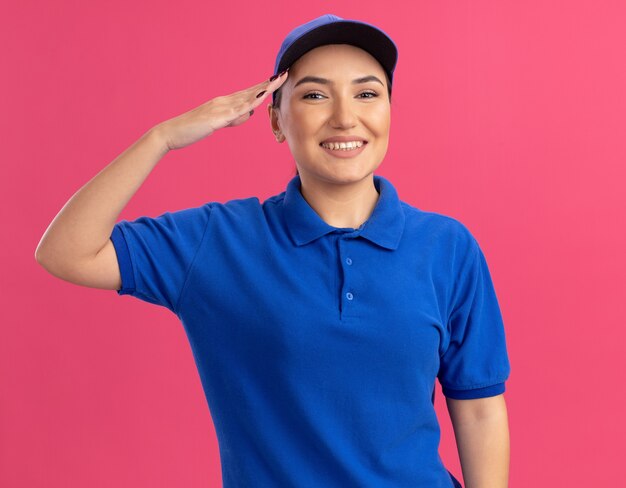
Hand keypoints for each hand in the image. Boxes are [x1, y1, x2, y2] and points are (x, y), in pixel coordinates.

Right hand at [155, 70, 288, 150]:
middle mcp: (223, 101)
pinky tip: (260, 98)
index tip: (278, 79)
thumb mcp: (218, 124)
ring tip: (278, 81)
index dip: (264, 86)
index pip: (248, 93)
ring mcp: (220, 108)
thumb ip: (233, 118)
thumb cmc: (192, 129)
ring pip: (246, 98)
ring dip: (263, 89)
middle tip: (285, 73)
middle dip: (269, 83)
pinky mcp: (216, 118)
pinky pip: (236, 111)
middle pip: (250, 91)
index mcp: (223, 102)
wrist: (171, 132)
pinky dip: (249, 104)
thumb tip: (248, 114)